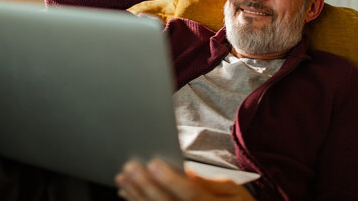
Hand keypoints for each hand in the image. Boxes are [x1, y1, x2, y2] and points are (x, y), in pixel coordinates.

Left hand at [115, 158, 255, 200]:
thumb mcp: (233, 190)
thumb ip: (209, 182)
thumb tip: (185, 171)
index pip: (191, 194)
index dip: (171, 179)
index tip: (154, 163)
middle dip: (147, 186)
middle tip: (130, 168)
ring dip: (137, 195)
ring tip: (123, 177)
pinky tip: (127, 193)